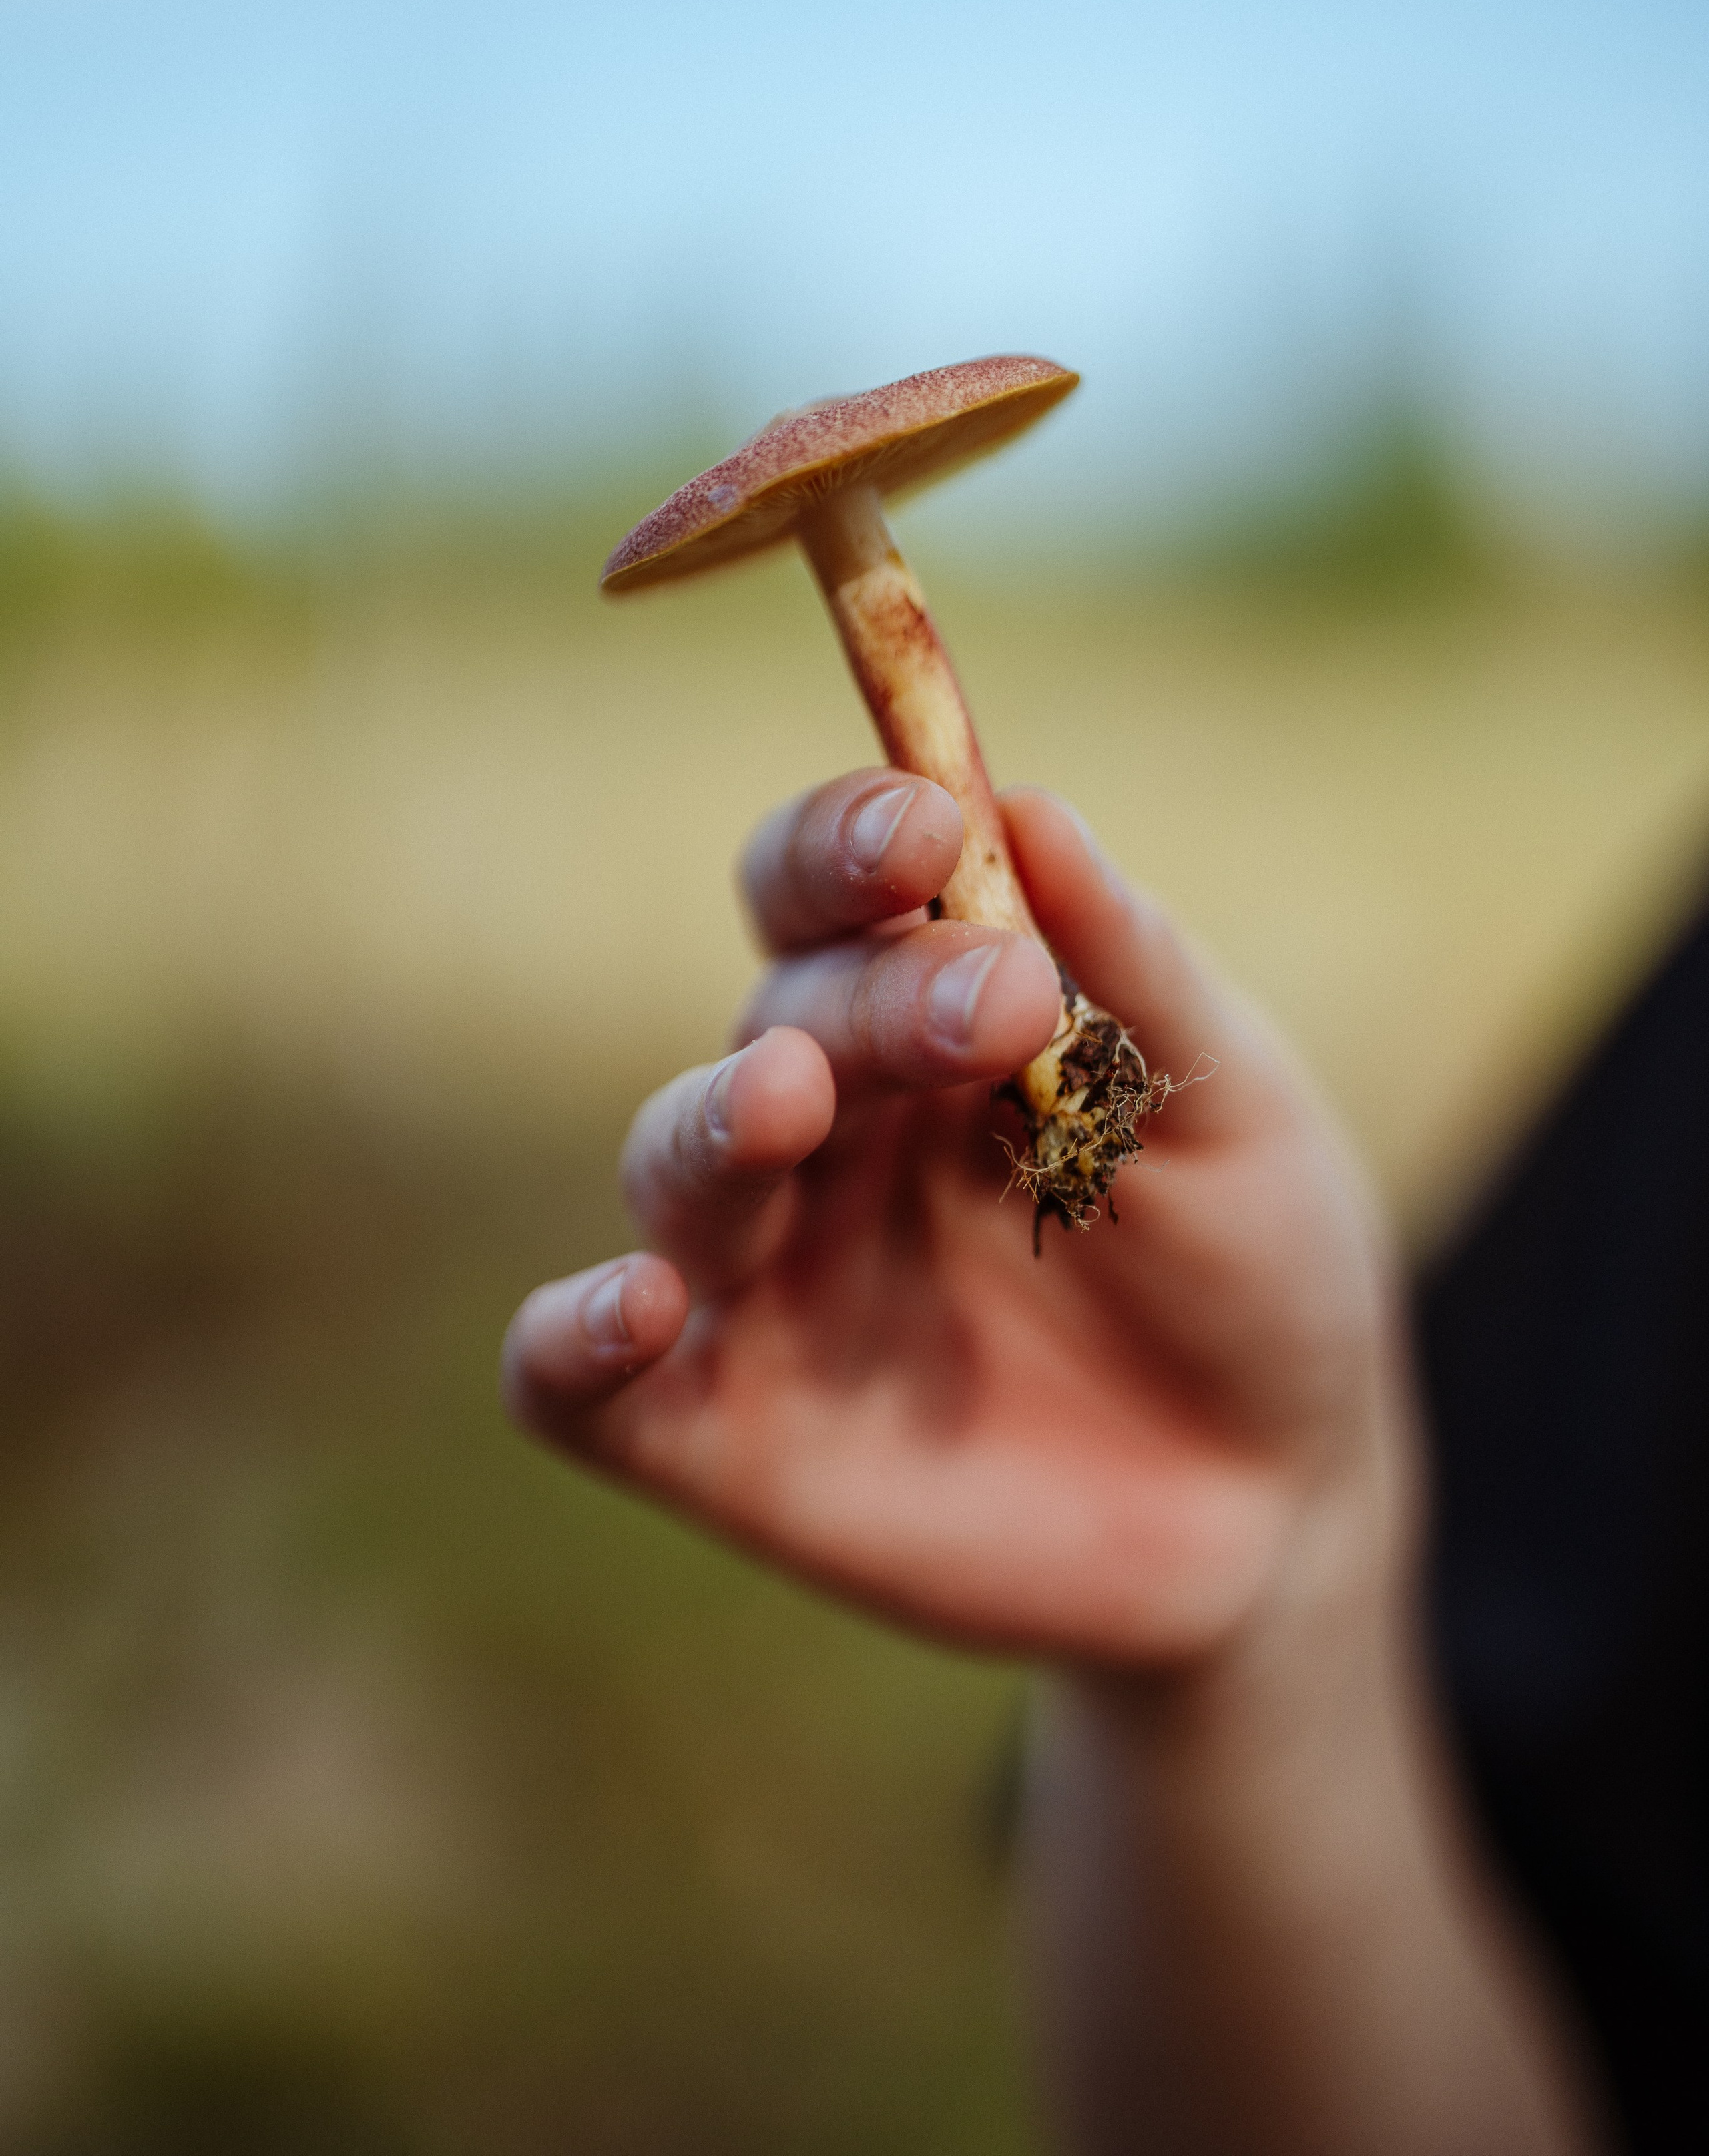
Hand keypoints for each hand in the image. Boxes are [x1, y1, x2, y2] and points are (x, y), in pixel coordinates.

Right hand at [503, 772, 1402, 1669]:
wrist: (1278, 1504)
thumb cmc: (1253, 1265)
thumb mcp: (1230, 1106)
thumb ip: (1130, 970)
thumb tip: (1025, 800)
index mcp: (924, 1019)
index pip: (830, 894)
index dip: (849, 845)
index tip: (923, 826)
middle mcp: (823, 1130)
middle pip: (778, 1016)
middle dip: (867, 996)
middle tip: (999, 1002)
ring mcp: (764, 1281)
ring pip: (676, 1165)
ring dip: (714, 1119)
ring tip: (789, 1094)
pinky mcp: (723, 1440)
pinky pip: (582, 1390)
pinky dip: (572, 1342)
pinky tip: (634, 1308)